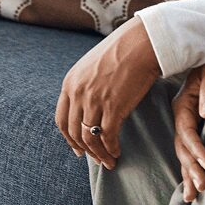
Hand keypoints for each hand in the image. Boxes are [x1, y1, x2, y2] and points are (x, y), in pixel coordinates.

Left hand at [56, 17, 161, 168]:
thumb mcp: (92, 66)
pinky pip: (108, 136)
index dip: (69, 138)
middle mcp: (78, 92)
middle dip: (84, 150)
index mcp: (70, 83)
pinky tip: (117, 152)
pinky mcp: (113, 106)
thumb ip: (85, 86)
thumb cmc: (122, 51)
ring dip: (99, 154)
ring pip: (90, 138)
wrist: (142, 43)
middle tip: (95, 158)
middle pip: (74, 132)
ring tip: (108, 161)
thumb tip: (88, 109)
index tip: (78, 149)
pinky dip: (111, 149)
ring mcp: (94, 100)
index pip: (62, 120)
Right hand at [172, 60, 204, 200]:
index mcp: (183, 103)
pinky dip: (189, 170)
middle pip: (182, 147)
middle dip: (192, 168)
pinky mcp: (194, 130)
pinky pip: (188, 153)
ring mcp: (186, 125)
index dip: (196, 148)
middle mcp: (182, 117)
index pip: (186, 131)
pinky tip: (191, 189)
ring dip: (189, 174)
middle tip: (204, 186)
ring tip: (196, 195)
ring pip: (184, 154)